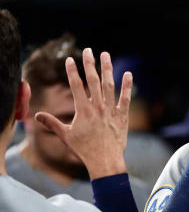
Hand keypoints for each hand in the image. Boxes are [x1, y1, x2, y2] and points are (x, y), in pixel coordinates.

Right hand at [35, 48, 131, 179]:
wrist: (105, 161)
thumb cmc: (84, 149)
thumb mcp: (66, 136)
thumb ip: (52, 123)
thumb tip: (37, 116)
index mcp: (83, 110)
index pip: (76, 85)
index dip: (72, 71)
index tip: (69, 60)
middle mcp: (98, 107)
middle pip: (93, 80)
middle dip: (89, 64)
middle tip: (88, 50)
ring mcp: (111, 110)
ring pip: (109, 85)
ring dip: (107, 69)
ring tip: (106, 55)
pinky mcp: (122, 116)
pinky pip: (126, 98)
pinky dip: (127, 86)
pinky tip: (128, 74)